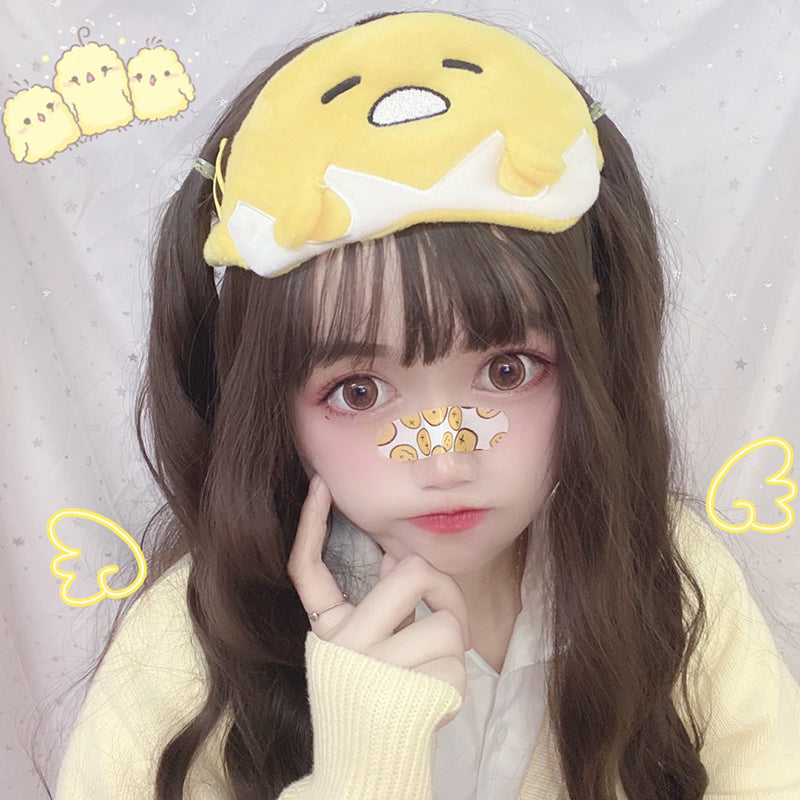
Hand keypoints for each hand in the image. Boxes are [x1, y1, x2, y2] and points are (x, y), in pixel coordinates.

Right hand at [287, 474, 469, 696]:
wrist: (364, 774)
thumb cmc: (372, 705)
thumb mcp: (364, 654)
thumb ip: (378, 607)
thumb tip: (401, 558)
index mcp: (328, 632)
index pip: (307, 569)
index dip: (311, 524)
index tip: (321, 486)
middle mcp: (342, 646)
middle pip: (412, 574)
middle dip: (444, 590)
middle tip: (447, 614)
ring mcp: (373, 671)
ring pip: (446, 625)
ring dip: (455, 648)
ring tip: (437, 674)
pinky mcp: (407, 697)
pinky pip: (456, 667)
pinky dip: (456, 684)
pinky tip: (433, 704)